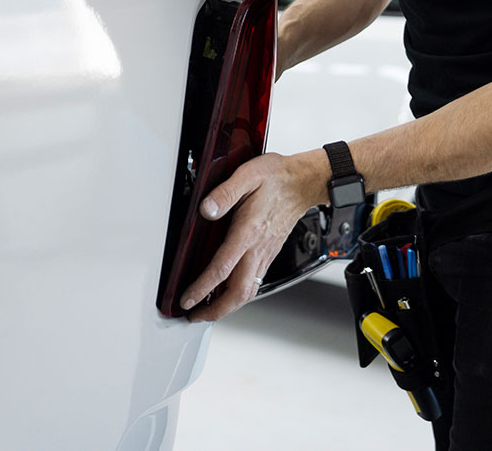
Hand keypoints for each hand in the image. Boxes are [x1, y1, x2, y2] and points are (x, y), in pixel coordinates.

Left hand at [181, 152, 312, 321]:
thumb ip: (224, 193)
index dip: (202, 287)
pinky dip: (238, 295)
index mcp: (249, 231)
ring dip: (227, 306)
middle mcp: (258, 248)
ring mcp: (265, 254)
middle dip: (215, 310)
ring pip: (247, 292)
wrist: (303, 182)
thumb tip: (205, 209)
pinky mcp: (269, 254)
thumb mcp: (247, 175)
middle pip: (238, 293)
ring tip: (208, 310)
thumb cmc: (276, 178)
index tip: (188, 299)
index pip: (222, 268)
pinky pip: (254, 283)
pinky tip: (227, 292)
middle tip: (195, 315)